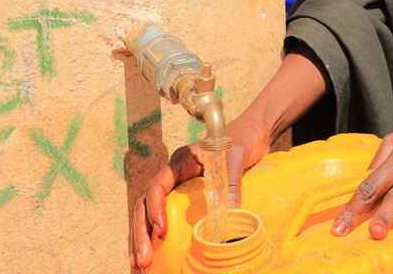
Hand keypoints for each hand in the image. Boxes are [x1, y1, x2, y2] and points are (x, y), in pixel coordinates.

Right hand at [127, 114, 271, 270]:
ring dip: (143, 239)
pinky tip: (152, 257)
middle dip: (142, 233)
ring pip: (149, 214)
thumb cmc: (243, 139)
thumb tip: (230, 213)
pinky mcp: (186, 199)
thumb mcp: (236, 158)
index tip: (161, 230)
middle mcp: (173, 175)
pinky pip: (164, 218)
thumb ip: (231, 182)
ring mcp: (177, 187)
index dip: (155, 209)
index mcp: (180, 161)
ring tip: (138, 265)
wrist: (254, 132)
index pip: (157, 185)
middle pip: (146, 204)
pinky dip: (155, 237)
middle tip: (143, 260)